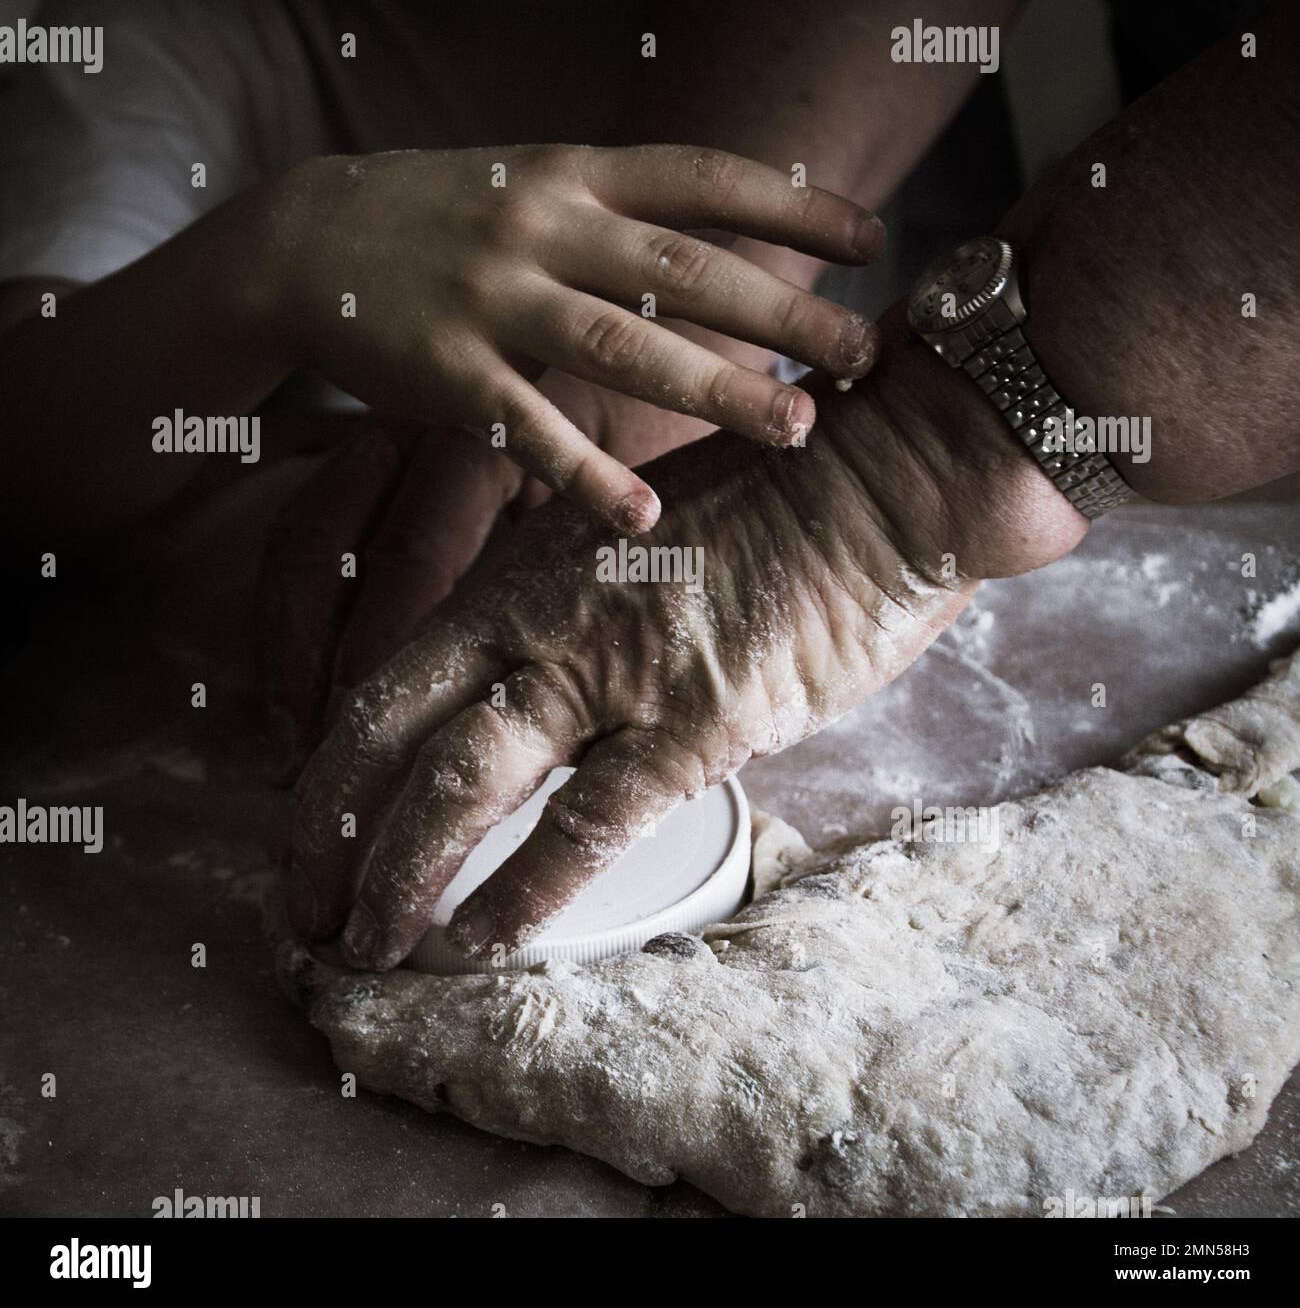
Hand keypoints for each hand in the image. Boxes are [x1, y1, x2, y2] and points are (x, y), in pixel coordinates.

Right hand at [251, 144, 884, 530]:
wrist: (302, 236)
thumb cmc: (439, 216)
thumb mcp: (530, 182)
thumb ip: (614, 208)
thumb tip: (721, 244)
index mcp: (572, 175)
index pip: (703, 178)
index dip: (794, 206)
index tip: (873, 241)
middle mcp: (543, 227)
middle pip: (685, 270)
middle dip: (783, 313)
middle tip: (863, 356)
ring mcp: (493, 297)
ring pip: (623, 347)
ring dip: (716, 391)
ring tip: (796, 430)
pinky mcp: (446, 370)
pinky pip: (528, 428)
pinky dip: (585, 472)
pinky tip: (640, 516)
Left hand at [287, 306, 1087, 969]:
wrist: (882, 478)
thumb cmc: (770, 503)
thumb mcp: (632, 539)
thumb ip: (568, 613)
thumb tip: (530, 695)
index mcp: (522, 572)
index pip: (386, 678)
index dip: (334, 766)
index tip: (312, 829)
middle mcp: (542, 617)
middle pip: (390, 733)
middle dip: (328, 832)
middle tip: (305, 909)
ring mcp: (614, 666)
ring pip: (464, 781)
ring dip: (401, 874)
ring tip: (369, 944)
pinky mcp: (697, 717)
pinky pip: (589, 822)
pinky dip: (526, 892)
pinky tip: (486, 940)